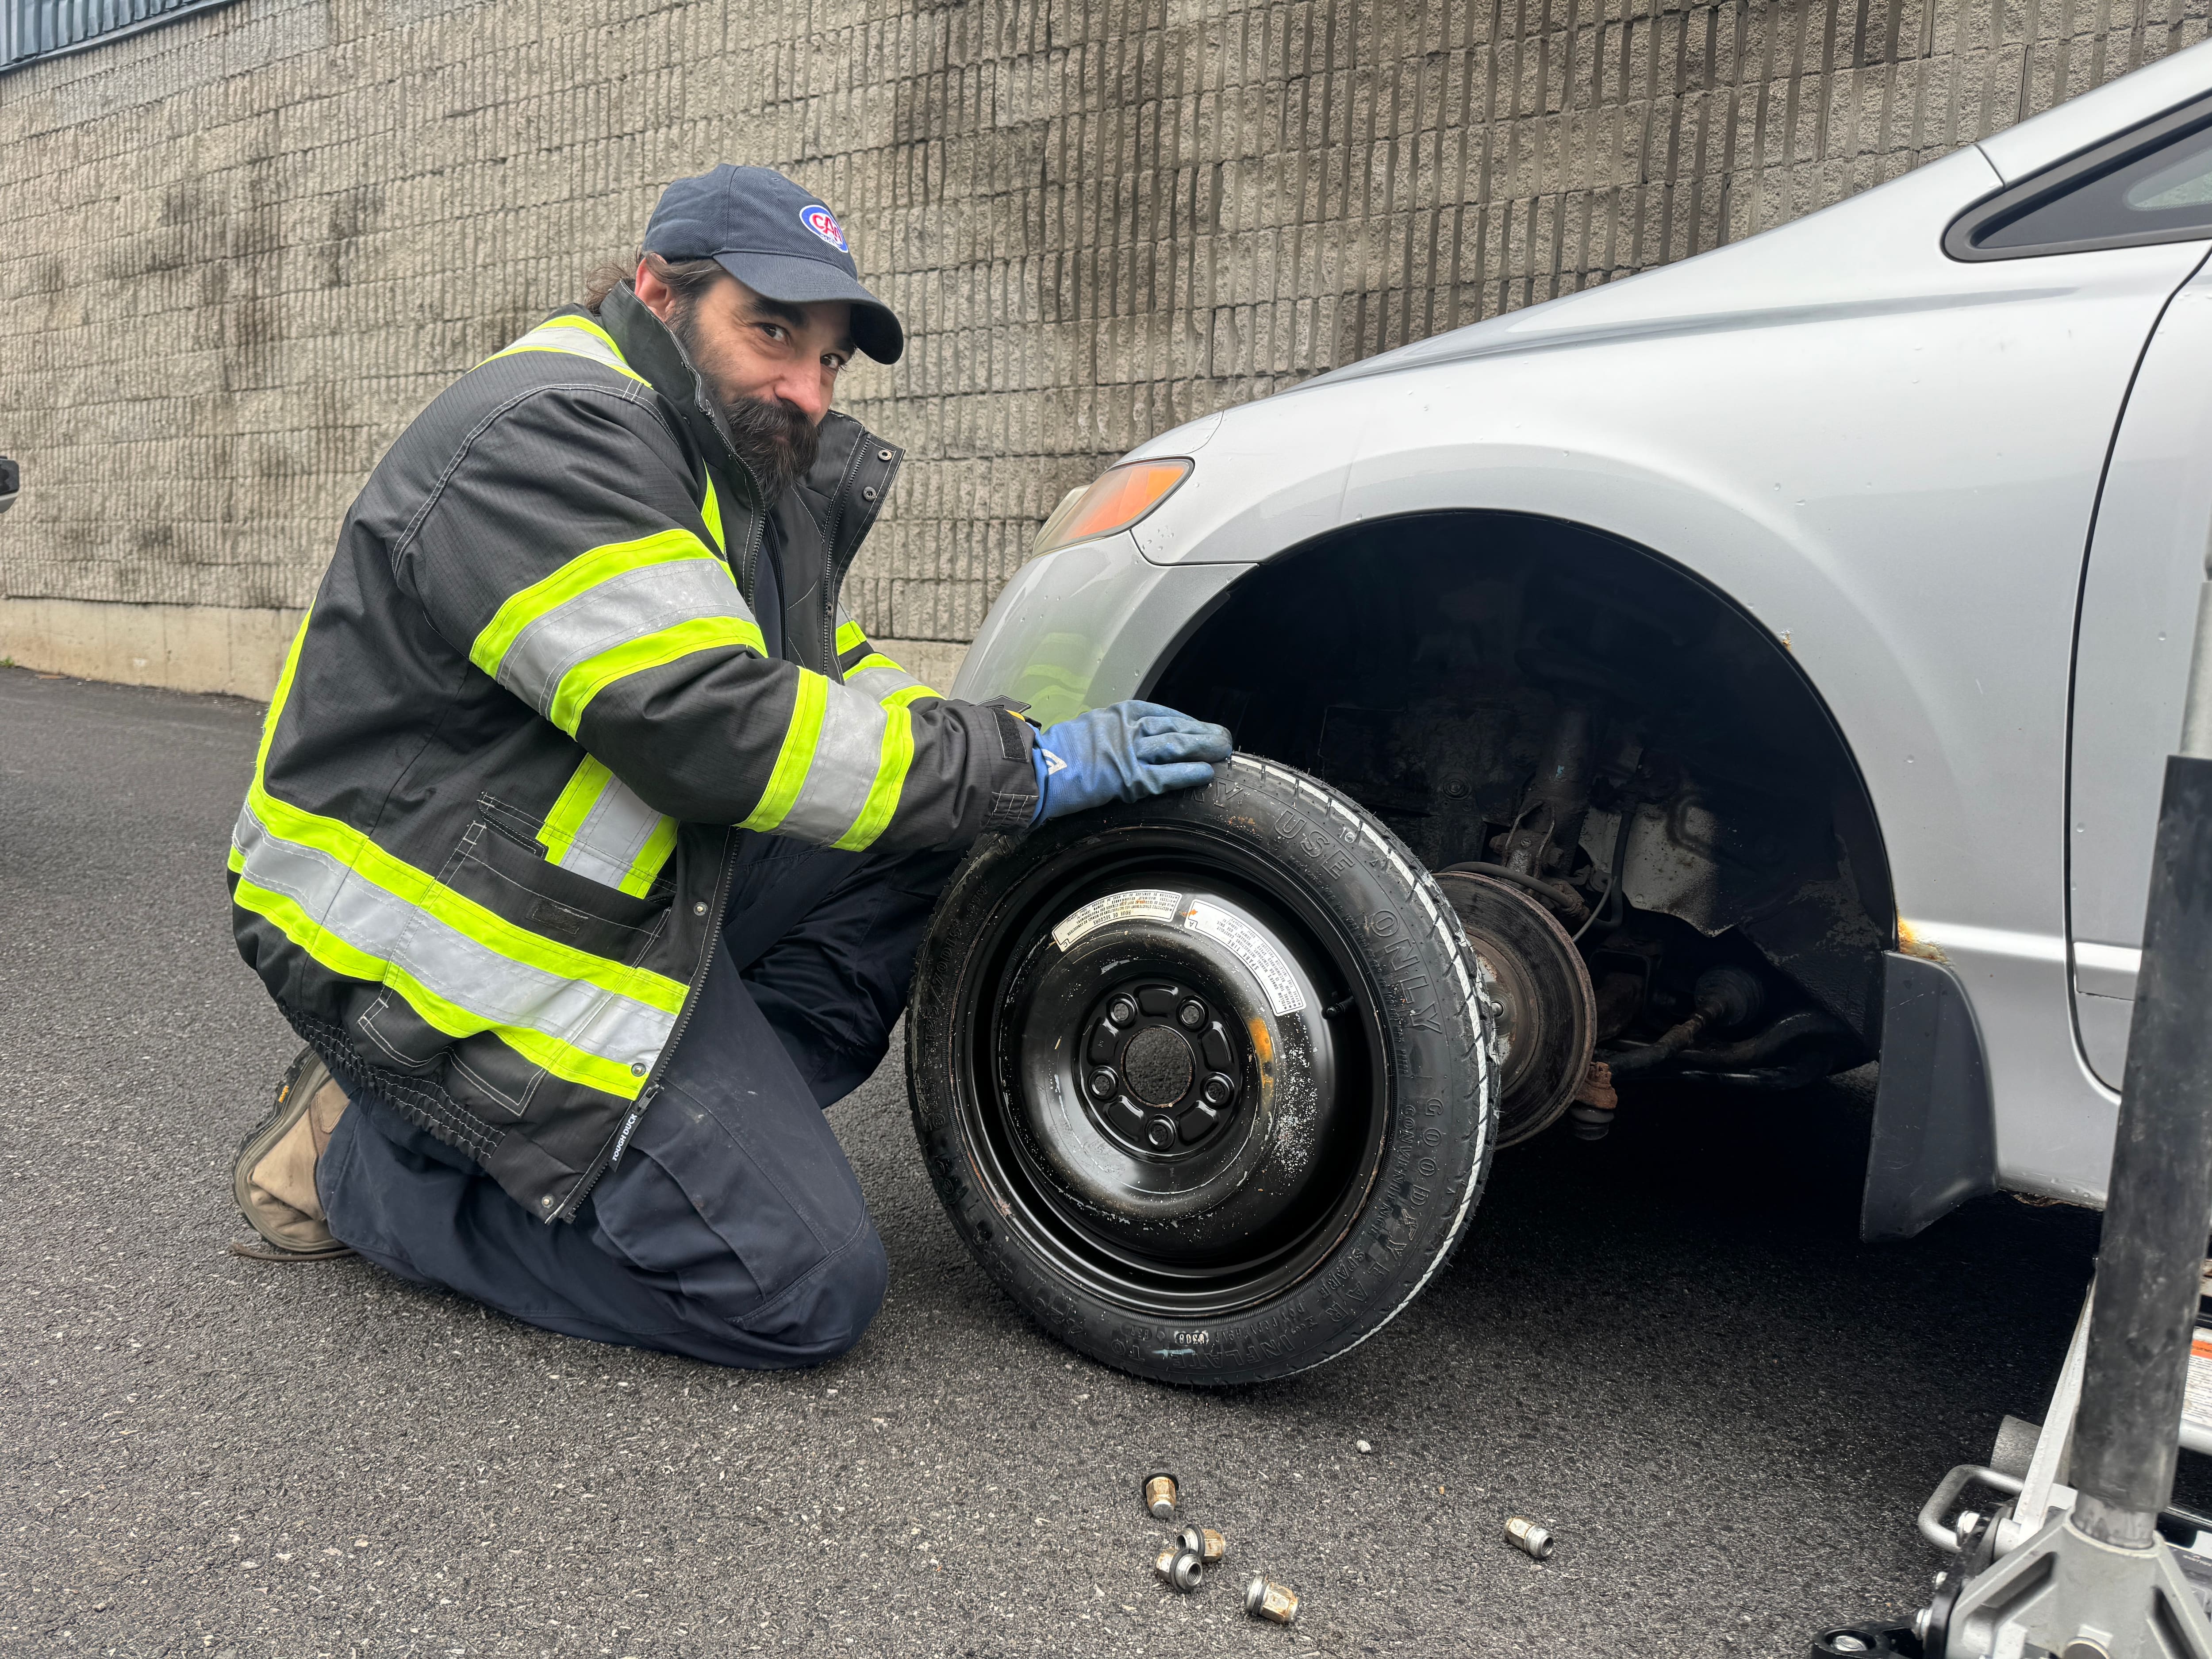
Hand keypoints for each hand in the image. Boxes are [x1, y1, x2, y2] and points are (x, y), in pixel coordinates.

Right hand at [1031, 701, 1233, 822]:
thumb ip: (1110, 733)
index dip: (1184, 721)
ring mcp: (1129, 751)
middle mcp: (1126, 728)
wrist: (1036, 769)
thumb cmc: (1055, 754)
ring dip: (1204, 748)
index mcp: (1116, 714)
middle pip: (1174, 727)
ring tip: (1223, 751)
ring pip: (1176, 746)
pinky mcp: (1128, 777)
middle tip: (1223, 738)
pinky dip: (1189, 773)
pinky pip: (1166, 775)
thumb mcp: (1086, 730)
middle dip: (1202, 733)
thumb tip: (1126, 743)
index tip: (1198, 727)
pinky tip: (1206, 773)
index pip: (1160, 713)